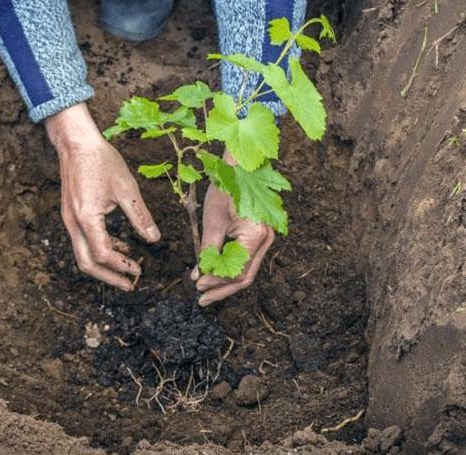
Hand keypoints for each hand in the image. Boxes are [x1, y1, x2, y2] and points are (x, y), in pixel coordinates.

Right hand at [46, 103, 160, 290]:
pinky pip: (82, 241)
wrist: (76, 142)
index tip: (139, 270)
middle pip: (86, 263)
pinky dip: (98, 250)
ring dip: (103, 266)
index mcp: (87, 217)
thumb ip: (140, 217)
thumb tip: (155, 239)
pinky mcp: (70, 215)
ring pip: (82, 254)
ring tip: (126, 269)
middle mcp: (73, 223)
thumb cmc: (101, 160)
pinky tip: (118, 247)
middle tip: (129, 285)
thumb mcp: (127, 188)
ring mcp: (69, 220)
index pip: (103, 254)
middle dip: (109, 277)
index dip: (122, 266)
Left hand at [191, 152, 274, 305]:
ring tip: (206, 290)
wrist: (239, 167)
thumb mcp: (213, 222)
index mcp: (257, 236)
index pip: (237, 272)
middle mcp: (267, 240)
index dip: (217, 282)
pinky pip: (246, 259)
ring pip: (246, 270)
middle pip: (245, 276)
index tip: (198, 286)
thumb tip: (200, 276)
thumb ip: (207, 251)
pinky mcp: (258, 236)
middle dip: (222, 289)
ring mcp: (265, 238)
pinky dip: (230, 268)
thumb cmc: (226, 188)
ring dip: (225, 281)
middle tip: (202, 299)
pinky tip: (214, 273)